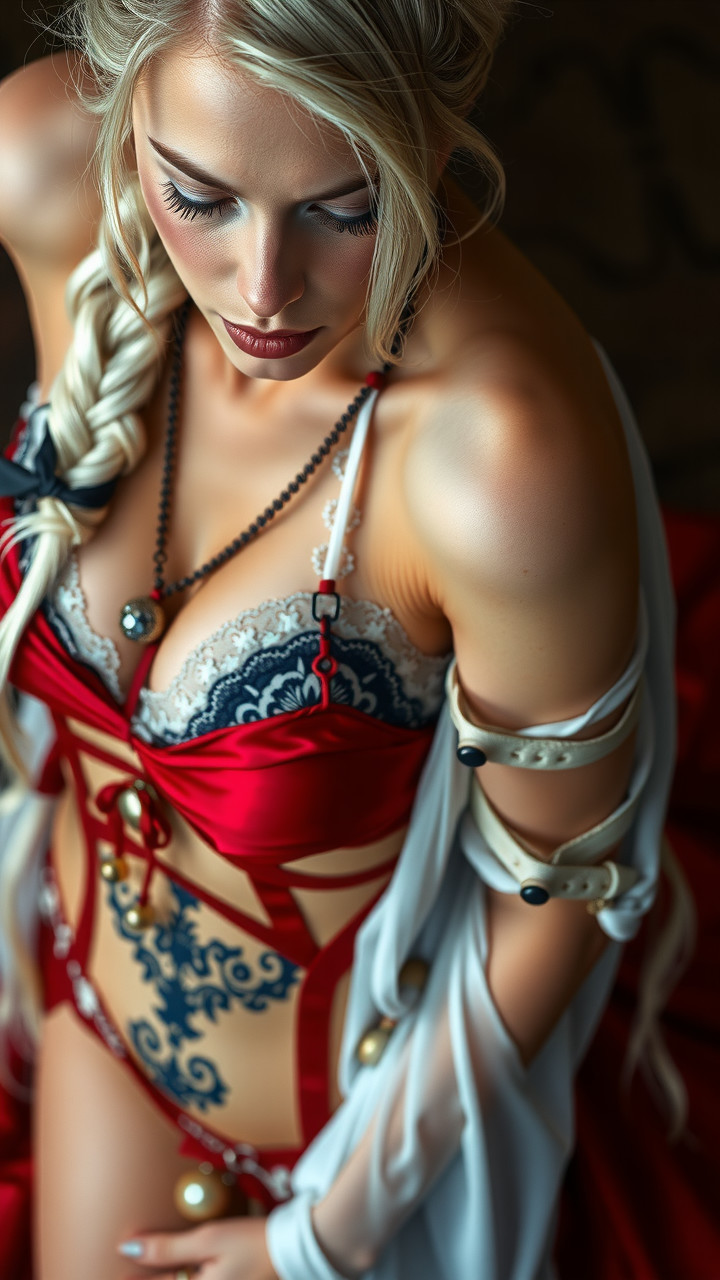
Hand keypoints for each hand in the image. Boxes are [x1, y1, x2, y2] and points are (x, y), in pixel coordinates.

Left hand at [118, 1217, 280, 1279]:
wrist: (297, 1251)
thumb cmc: (253, 1242)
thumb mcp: (209, 1239)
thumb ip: (166, 1248)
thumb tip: (126, 1249)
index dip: (132, 1277)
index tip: (112, 1266)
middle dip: (153, 1275)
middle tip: (130, 1266)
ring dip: (173, 1273)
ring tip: (164, 1263)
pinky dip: (188, 1275)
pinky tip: (189, 1268)